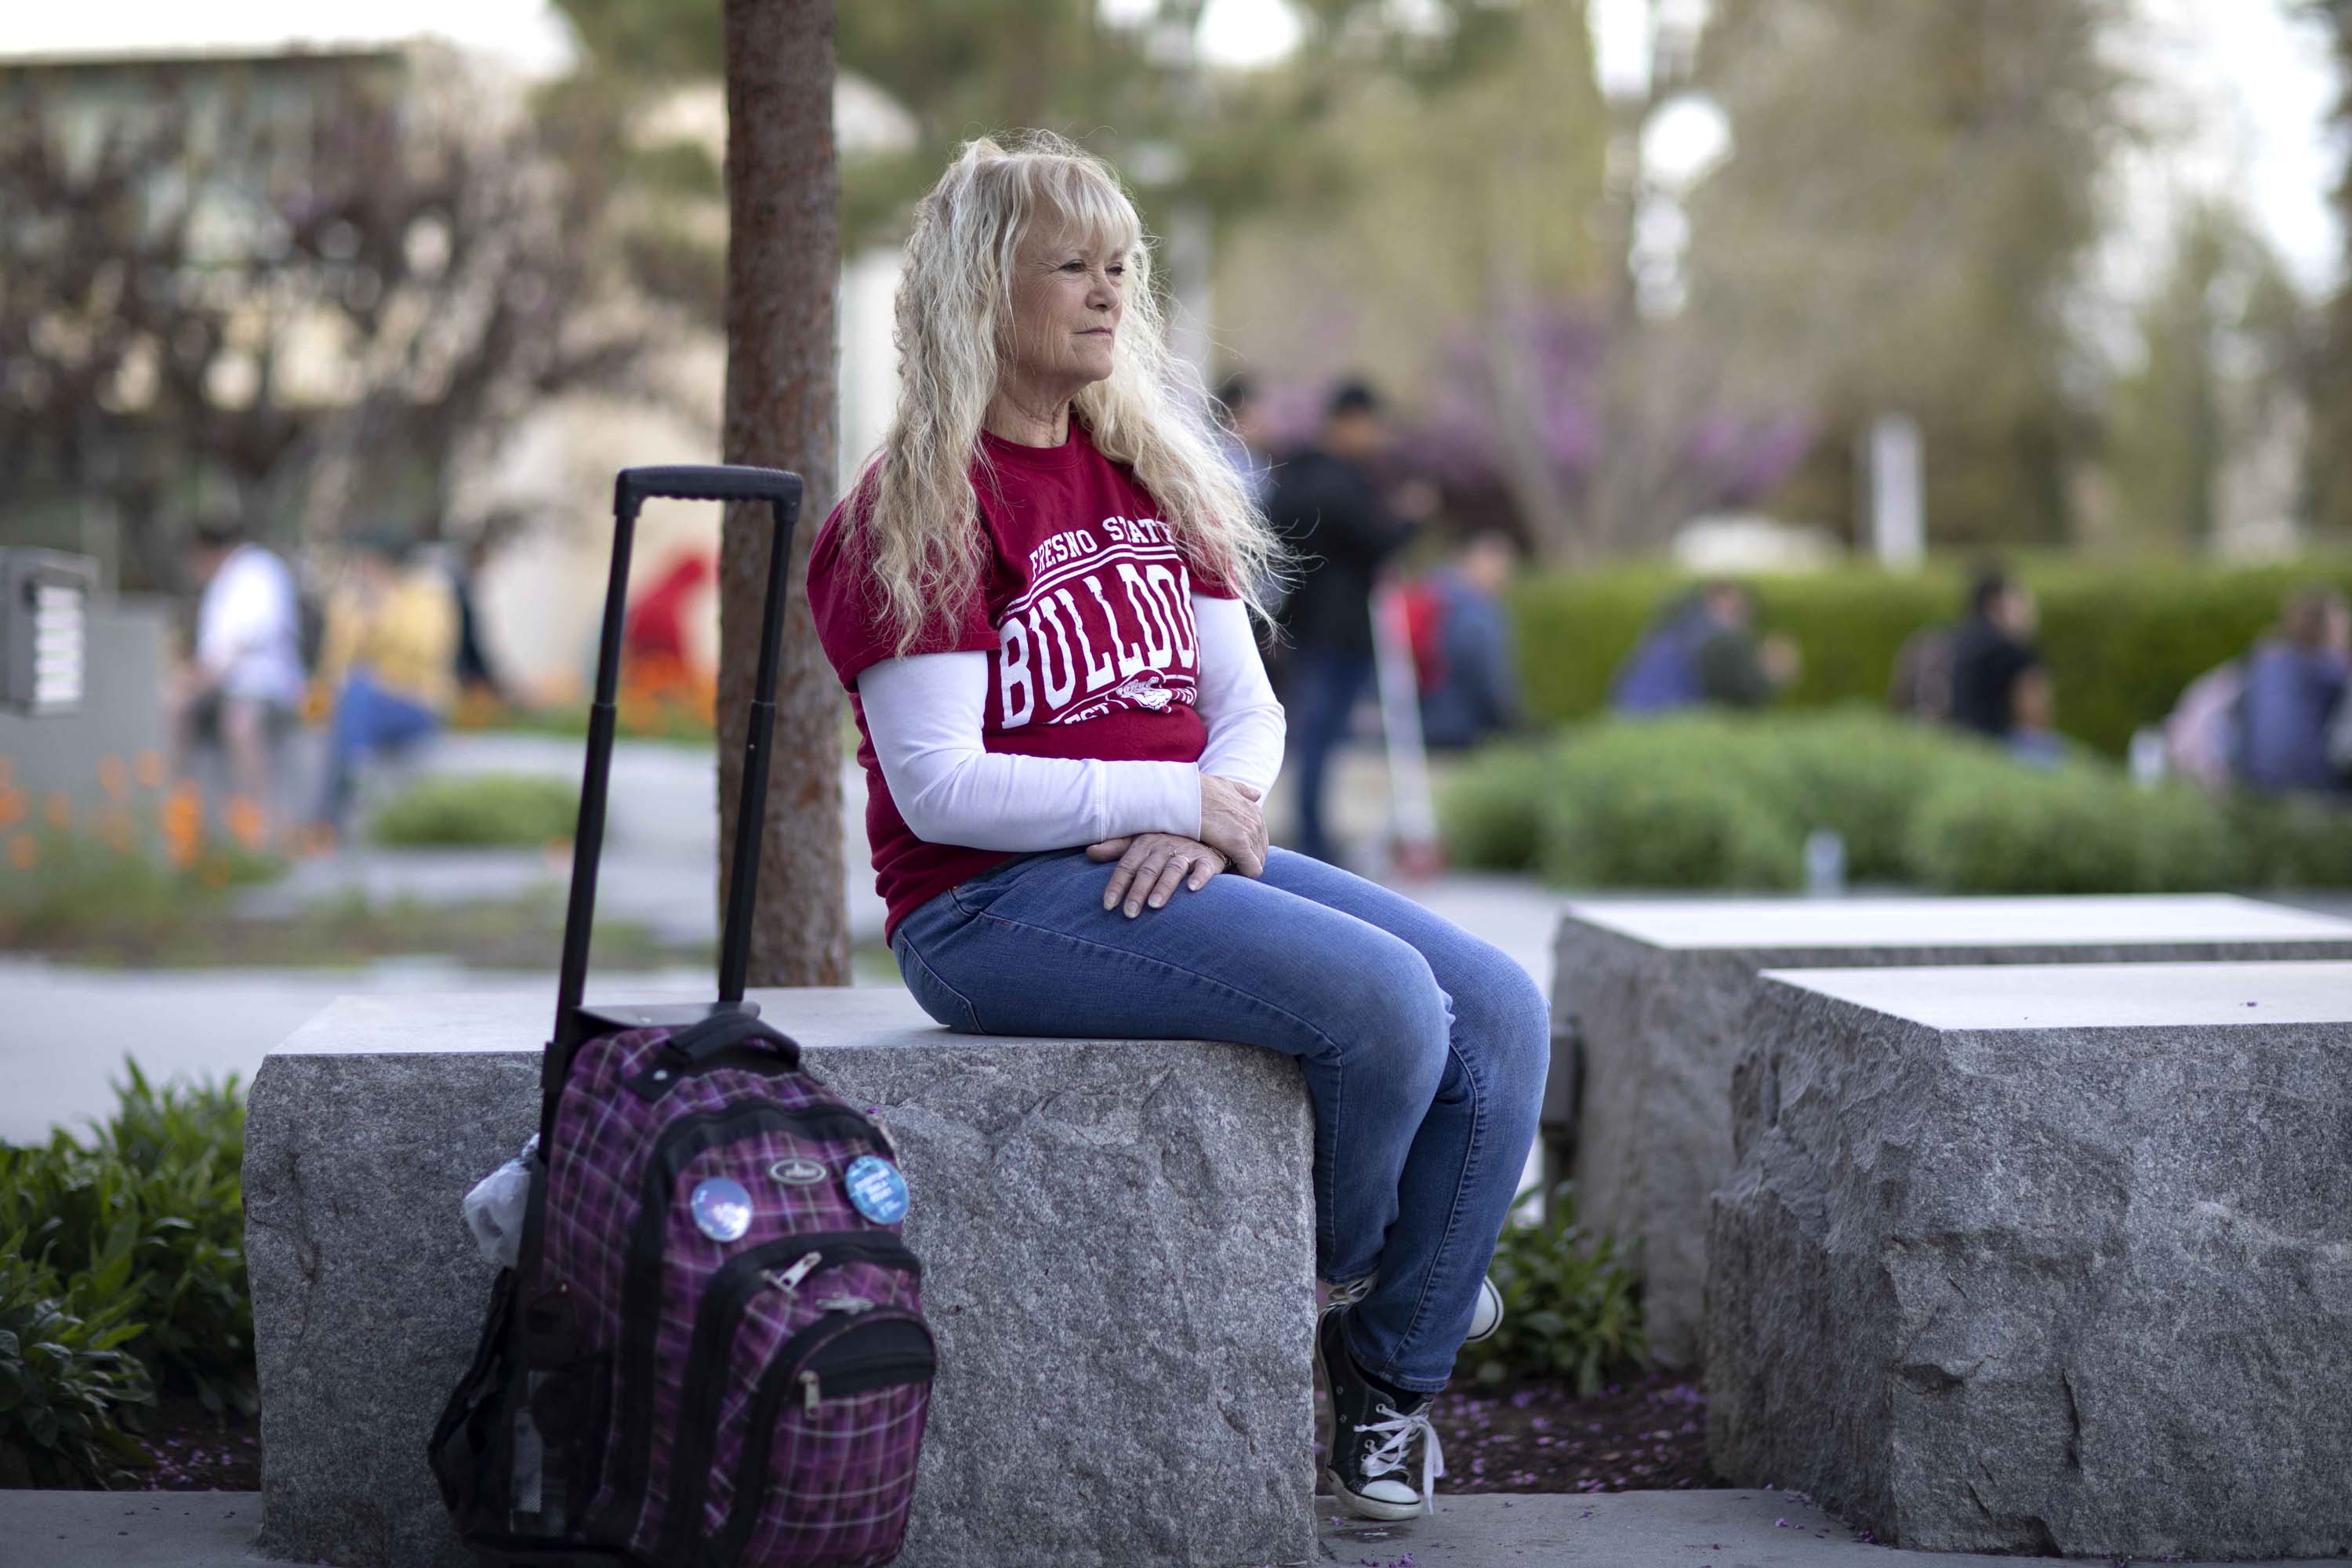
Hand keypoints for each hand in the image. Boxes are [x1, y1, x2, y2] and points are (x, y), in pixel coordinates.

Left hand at [1087, 832, 1229, 916]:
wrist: (1204, 833)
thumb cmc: (1166, 844)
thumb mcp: (1140, 842)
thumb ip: (1116, 849)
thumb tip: (1090, 851)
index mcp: (1145, 844)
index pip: (1127, 866)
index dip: (1117, 885)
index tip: (1108, 905)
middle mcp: (1164, 847)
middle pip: (1148, 870)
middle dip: (1137, 891)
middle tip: (1129, 913)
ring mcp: (1186, 852)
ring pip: (1173, 869)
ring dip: (1164, 887)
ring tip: (1155, 905)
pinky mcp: (1207, 859)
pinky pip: (1204, 867)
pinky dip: (1199, 877)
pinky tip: (1193, 889)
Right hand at [1197, 774, 1267, 877]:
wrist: (1185, 794)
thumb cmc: (1199, 792)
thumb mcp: (1225, 785)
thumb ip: (1242, 792)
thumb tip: (1257, 795)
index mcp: (1254, 811)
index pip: (1260, 839)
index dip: (1247, 850)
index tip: (1231, 855)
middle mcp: (1257, 822)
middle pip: (1261, 852)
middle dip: (1246, 861)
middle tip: (1226, 866)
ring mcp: (1250, 833)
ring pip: (1257, 862)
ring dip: (1242, 868)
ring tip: (1223, 870)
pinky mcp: (1240, 845)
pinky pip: (1252, 870)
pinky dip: (1242, 875)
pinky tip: (1227, 873)